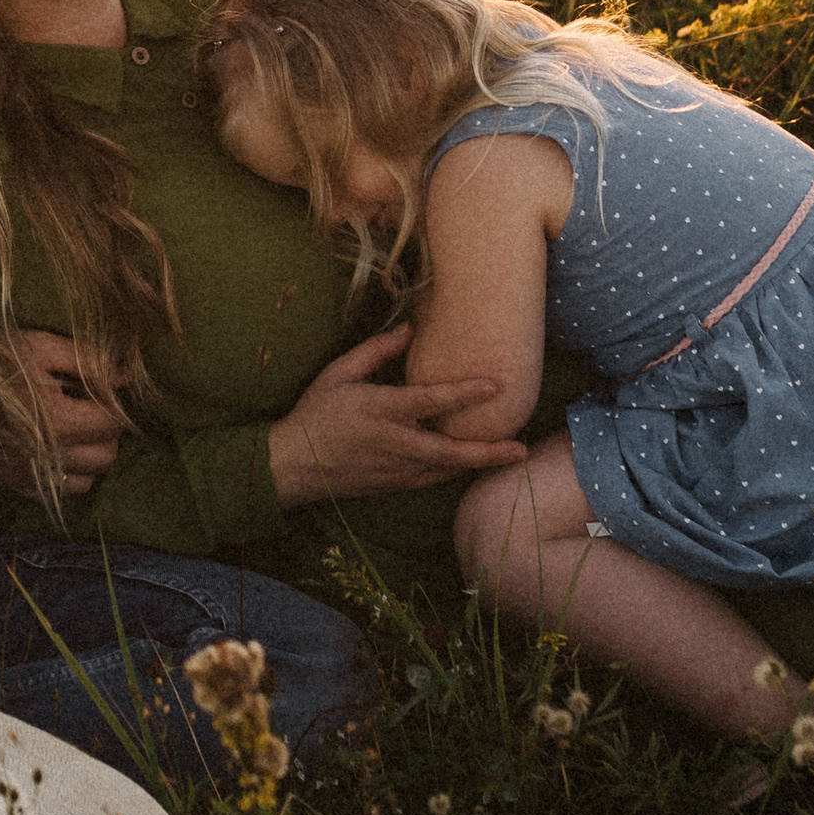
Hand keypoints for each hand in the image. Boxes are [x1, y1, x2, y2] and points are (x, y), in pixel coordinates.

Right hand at [13, 327, 124, 500]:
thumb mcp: (40, 347)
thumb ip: (89, 361)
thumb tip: (126, 377)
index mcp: (59, 420)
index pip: (113, 422)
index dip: (113, 404)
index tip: (99, 390)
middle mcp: (49, 456)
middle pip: (106, 456)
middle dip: (106, 432)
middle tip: (90, 409)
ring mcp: (30, 475)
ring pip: (87, 481)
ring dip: (89, 456)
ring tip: (74, 430)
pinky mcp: (14, 484)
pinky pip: (58, 492)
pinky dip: (66, 474)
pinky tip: (54, 448)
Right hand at [267, 327, 530, 502]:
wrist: (293, 465)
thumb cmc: (315, 414)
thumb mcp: (337, 374)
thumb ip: (375, 351)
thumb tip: (409, 328)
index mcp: (379, 410)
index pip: (429, 400)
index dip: (464, 392)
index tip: (495, 385)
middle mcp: (392, 443)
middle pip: (449, 451)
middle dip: (487, 452)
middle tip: (520, 449)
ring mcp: (394, 469)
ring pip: (445, 470)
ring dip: (477, 462)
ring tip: (508, 454)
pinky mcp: (392, 485)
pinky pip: (431, 479)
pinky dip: (453, 471)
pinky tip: (470, 462)